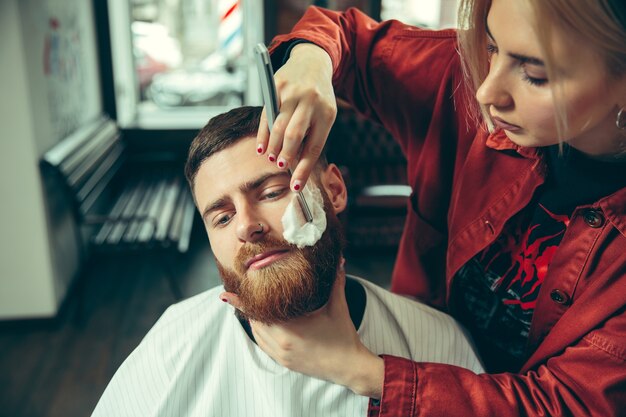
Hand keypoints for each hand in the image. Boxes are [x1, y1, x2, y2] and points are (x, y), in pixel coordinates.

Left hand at [220, 270, 383, 398]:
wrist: (350, 367)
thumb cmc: (343, 337)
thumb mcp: (338, 307)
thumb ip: (335, 282)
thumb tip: (338, 260)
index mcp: (290, 329)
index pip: (258, 312)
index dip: (241, 303)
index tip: (225, 295)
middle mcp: (281, 344)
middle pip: (255, 322)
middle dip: (249, 307)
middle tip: (239, 293)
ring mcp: (281, 355)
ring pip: (258, 334)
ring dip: (254, 320)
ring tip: (250, 305)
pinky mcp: (284, 362)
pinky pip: (264, 345)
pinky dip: (261, 332)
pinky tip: (263, 322)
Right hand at [256, 43, 336, 190]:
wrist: (313, 62)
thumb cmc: (318, 98)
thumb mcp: (323, 114)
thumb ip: (311, 136)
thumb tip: (296, 164)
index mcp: (327, 113)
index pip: (314, 146)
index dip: (304, 168)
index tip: (296, 185)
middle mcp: (310, 102)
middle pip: (294, 135)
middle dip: (285, 155)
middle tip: (279, 166)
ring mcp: (292, 93)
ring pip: (279, 126)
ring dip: (273, 146)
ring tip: (270, 157)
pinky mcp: (277, 85)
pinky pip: (267, 114)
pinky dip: (263, 133)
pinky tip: (261, 145)